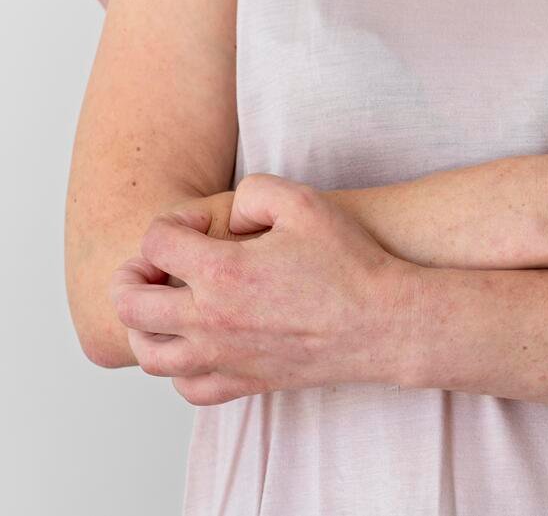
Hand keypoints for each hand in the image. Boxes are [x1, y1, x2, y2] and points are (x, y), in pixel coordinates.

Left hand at [109, 174, 417, 404]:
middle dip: (134, 273)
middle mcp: (212, 321)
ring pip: (149, 353)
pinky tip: (198, 345)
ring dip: (145, 323)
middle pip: (130, 302)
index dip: (174, 223)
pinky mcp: (246, 382)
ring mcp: (225, 358)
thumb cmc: (350, 263)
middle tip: (159, 262)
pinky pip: (187, 388)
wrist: (385, 324)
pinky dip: (179, 367)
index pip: (155, 242)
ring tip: (167, 303)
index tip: (205, 224)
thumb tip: (228, 213)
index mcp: (222, 273)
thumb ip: (253, 191)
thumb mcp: (305, 202)